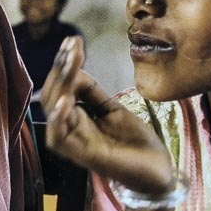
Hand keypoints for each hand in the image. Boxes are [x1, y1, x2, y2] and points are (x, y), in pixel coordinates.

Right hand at [42, 36, 174, 195]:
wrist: (157, 170)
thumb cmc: (134, 140)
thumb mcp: (112, 108)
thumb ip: (92, 92)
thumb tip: (75, 69)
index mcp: (75, 117)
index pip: (61, 86)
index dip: (64, 64)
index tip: (73, 40)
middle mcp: (70, 128)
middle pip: (53, 94)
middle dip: (61, 69)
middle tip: (72, 47)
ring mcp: (74, 143)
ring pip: (54, 111)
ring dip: (60, 85)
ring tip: (69, 63)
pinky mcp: (82, 156)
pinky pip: (59, 137)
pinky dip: (59, 118)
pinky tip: (65, 99)